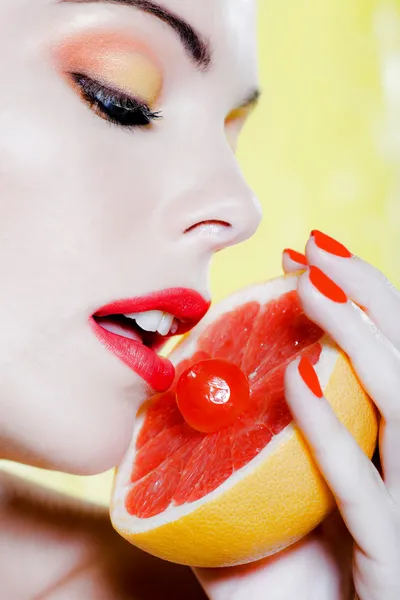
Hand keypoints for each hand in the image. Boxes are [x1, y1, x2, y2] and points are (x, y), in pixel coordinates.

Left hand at [195, 231, 399, 599]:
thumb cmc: (269, 575)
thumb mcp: (243, 492)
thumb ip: (230, 438)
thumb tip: (192, 374)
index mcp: (378, 446)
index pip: (379, 357)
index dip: (354, 300)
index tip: (301, 256)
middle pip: (399, 365)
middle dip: (364, 297)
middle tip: (314, 250)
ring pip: (398, 409)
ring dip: (356, 340)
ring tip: (309, 290)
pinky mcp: (391, 559)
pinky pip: (364, 486)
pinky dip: (331, 430)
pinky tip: (298, 380)